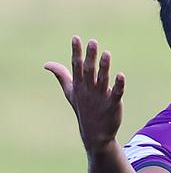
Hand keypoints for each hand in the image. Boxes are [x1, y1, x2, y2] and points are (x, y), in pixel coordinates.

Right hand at [44, 36, 124, 151]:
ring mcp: (100, 97)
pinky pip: (116, 93)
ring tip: (106, 54)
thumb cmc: (83, 109)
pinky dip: (118, 85)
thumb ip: (62, 76)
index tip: (76, 38)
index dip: (76, 52)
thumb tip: (47, 64)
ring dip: (104, 67)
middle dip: (90, 57)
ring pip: (103, 80)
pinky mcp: (112, 104)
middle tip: (92, 42)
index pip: (76, 66)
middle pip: (89, 71)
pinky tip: (121, 75)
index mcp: (79, 85)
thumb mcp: (70, 92)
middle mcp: (89, 89)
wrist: (94, 134)